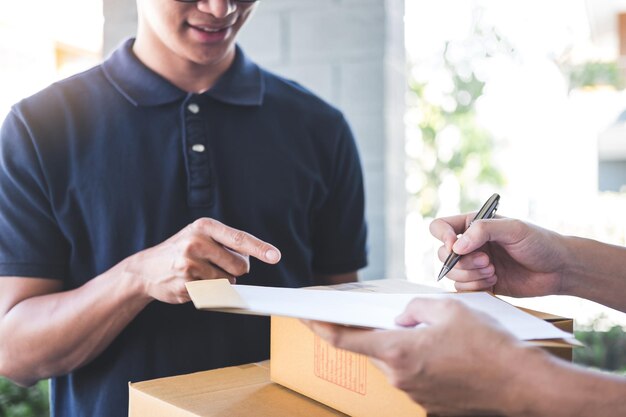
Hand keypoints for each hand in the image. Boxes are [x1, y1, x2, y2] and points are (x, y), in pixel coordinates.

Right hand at [121, 218, 280, 303]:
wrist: (146, 268)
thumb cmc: (181, 250)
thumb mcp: (200, 235)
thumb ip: (225, 243)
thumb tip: (253, 257)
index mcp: (204, 226)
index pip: (239, 238)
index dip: (260, 248)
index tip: (275, 256)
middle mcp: (196, 242)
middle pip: (239, 265)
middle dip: (236, 270)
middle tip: (218, 265)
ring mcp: (189, 264)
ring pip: (228, 281)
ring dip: (220, 282)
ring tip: (200, 273)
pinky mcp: (185, 284)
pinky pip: (214, 293)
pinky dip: (209, 291)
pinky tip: (192, 283)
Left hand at [306, 298, 534, 415]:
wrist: (522, 383)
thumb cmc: (488, 344)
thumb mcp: (448, 309)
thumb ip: (413, 308)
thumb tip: (402, 317)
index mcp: (398, 351)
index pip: (346, 339)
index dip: (320, 327)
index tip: (304, 317)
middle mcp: (400, 377)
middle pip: (373, 350)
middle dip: (375, 332)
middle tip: (385, 317)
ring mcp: (415, 394)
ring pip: (394, 364)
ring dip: (400, 347)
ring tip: (428, 334)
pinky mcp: (430, 404)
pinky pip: (413, 377)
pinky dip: (417, 363)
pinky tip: (441, 353)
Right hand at [430, 215, 566, 296]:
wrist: (559, 269)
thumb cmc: (540, 242)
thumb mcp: (514, 229)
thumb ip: (483, 231)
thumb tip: (455, 247)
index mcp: (473, 225)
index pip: (440, 227)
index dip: (442, 237)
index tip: (455, 246)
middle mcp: (470, 244)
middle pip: (442, 254)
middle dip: (463, 262)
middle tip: (488, 262)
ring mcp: (474, 264)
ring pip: (451, 273)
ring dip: (470, 275)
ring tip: (493, 272)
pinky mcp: (480, 283)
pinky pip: (462, 288)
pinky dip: (475, 286)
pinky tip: (495, 281)